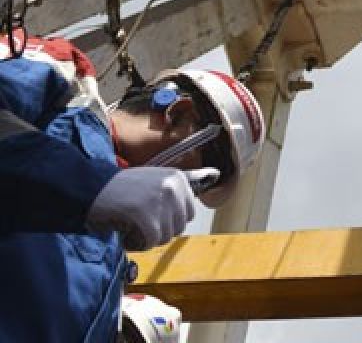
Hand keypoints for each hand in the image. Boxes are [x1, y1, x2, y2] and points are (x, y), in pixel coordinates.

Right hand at [85, 166, 212, 249]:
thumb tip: (216, 173)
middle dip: (159, 231)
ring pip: (166, 236)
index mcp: (177, 178)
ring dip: (148, 238)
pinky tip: (127, 235)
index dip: (169, 221)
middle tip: (139, 224)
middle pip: (179, 227)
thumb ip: (184, 182)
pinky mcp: (146, 215)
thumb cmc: (122, 187)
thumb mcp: (156, 179)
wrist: (90, 187)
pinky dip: (138, 244)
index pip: (189, 214)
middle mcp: (173, 187)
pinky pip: (151, 241)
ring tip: (131, 227)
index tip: (150, 216)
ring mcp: (160, 200)